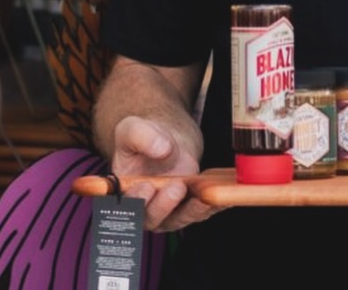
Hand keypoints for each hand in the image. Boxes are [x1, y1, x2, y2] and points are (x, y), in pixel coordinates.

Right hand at [111, 116, 223, 231]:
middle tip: (176, 187)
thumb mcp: (133, 129)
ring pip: (179, 219)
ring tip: (202, 196)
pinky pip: (201, 211)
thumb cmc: (144, 137)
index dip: (137, 200)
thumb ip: (142, 137)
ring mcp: (167, 211)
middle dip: (164, 205)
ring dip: (191, 211)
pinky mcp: (188, 207)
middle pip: (152, 218)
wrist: (164, 140)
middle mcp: (144, 207)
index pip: (126, 205)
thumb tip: (162, 149)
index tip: (147, 186)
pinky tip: (224, 195)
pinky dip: (213, 205)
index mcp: (123, 192)